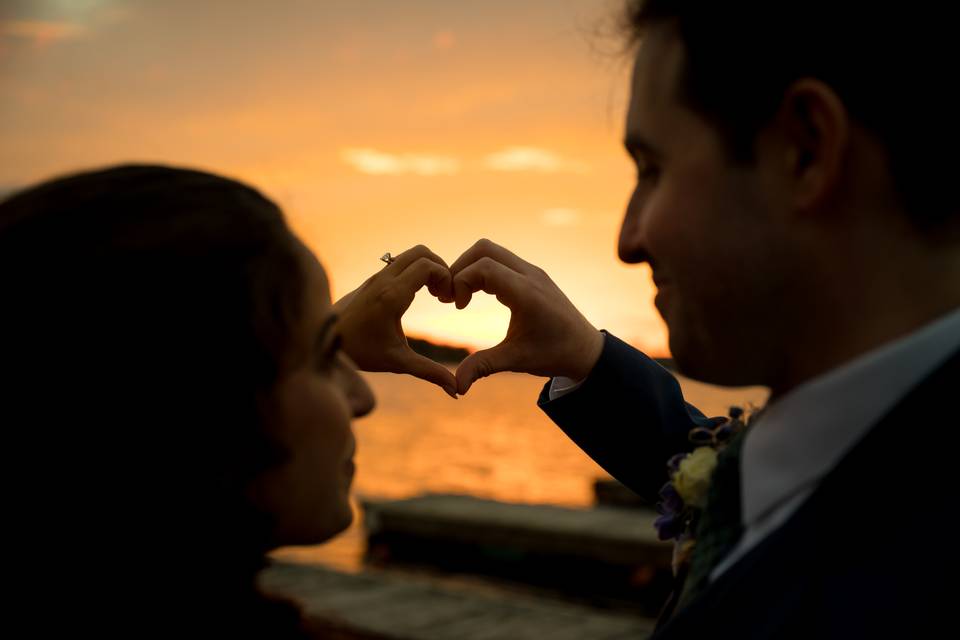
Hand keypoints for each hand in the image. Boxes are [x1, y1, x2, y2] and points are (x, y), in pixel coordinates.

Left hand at [335, 245, 457, 397]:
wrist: (323, 344)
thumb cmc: (360, 353)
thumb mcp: (398, 362)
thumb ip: (429, 372)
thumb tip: (456, 390)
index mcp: (392, 295)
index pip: (428, 266)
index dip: (446, 277)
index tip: (448, 299)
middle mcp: (383, 280)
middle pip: (421, 252)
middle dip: (440, 267)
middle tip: (444, 293)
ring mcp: (375, 277)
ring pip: (409, 255)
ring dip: (427, 268)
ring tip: (433, 294)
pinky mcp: (370, 281)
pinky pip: (398, 263)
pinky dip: (414, 271)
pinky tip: (415, 297)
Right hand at [450, 239, 603, 394]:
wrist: (586, 349)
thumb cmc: (554, 354)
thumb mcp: (517, 361)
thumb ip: (483, 367)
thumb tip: (456, 387)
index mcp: (527, 293)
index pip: (483, 267)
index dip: (460, 282)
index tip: (457, 307)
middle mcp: (530, 275)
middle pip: (483, 249)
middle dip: (459, 269)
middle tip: (451, 298)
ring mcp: (532, 271)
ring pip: (491, 250)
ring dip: (470, 268)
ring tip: (461, 296)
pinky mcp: (531, 274)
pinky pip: (500, 260)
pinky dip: (482, 271)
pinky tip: (477, 295)